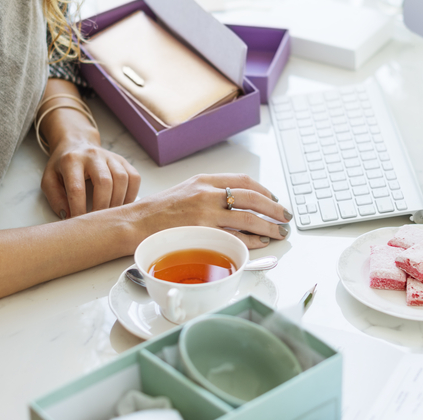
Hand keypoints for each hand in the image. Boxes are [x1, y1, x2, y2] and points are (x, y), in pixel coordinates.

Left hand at [41, 134, 140, 218]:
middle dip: (102, 206)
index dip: (79, 209)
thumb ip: (55, 198)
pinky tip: (122, 205)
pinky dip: (131, 194)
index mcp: (71, 160)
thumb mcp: (49, 179)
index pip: (77, 188)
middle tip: (98, 222)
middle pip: (104, 182)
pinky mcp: (123, 160)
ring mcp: (111, 157)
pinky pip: (134, 178)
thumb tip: (68, 216)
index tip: (79, 223)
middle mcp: (93, 155)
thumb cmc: (62, 165)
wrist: (77, 143)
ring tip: (110, 216)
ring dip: (118, 202)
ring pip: (122, 179)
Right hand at [132, 173, 290, 249]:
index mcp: (205, 181)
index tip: (273, 199)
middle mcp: (207, 194)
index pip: (243, 181)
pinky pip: (234, 237)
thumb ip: (211, 192)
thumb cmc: (160, 211)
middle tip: (285, 216)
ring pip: (248, 218)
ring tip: (280, 231)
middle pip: (252, 198)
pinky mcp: (202, 233)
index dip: (263, 191)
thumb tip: (240, 202)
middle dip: (273, 208)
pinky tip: (261, 242)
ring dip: (268, 225)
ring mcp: (205, 214)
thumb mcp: (187, 191)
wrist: (136, 223)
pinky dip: (252, 240)